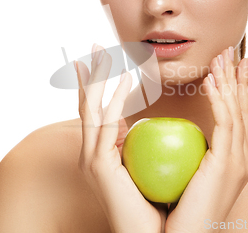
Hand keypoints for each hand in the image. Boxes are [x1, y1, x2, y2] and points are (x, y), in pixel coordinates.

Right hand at [75, 44, 166, 232]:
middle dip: (90, 74)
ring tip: (102, 53)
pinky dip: (114, 100)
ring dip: (97, 78)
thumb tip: (154, 121)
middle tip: (95, 47)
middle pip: (88, 104)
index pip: (100, 109)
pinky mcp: (97, 165)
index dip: (100, 84)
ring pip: (90, 109)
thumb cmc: (159, 201)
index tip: (107, 60)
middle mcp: (92, 153)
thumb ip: (146, 143)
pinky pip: (106, 124)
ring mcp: (91, 159)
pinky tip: (123, 79)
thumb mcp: (152, 164)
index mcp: (103, 152)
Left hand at [165, 47, 247, 232]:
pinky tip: (211, 80)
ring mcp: (240, 160)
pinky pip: (225, 122)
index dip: (234, 89)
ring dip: (229, 80)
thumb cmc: (178, 211)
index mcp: (234, 160)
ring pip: (236, 109)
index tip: (228, 67)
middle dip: (238, 77)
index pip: (235, 116)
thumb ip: (189, 154)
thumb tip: (171, 132)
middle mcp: (243, 157)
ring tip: (222, 56)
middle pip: (242, 107)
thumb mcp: (188, 176)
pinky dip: (219, 98)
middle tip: (233, 51)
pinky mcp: (229, 163)